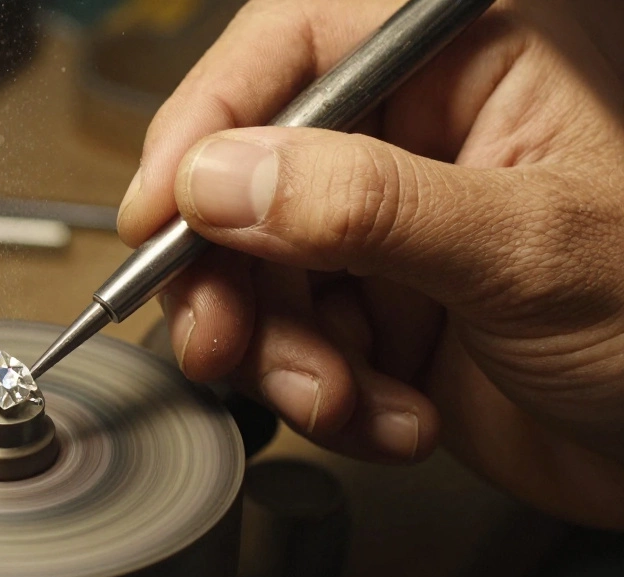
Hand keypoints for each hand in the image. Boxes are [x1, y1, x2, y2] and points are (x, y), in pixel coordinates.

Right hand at [117, 0, 623, 527]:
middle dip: (231, 278)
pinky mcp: (376, 315)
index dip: (205, 124)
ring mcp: (387, 231)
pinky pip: (291, 347)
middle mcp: (412, 138)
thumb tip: (222, 177)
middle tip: (225, 342)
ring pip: (256, 275)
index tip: (159, 213)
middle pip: (244, 177)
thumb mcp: (526, 250)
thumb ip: (367, 205)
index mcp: (464, 66)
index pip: (289, 49)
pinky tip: (400, 419)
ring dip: (283, 357)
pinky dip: (325, 400)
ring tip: (345, 401)